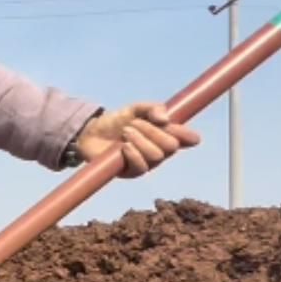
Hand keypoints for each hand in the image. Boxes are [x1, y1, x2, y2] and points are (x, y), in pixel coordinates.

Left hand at [76, 102, 201, 177]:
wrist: (91, 132)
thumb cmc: (116, 121)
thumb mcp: (135, 109)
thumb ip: (151, 108)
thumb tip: (165, 119)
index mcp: (165, 134)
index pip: (185, 139)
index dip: (189, 136)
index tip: (188, 134)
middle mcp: (160, 151)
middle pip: (171, 146)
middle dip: (153, 132)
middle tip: (135, 123)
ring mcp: (147, 163)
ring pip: (156, 155)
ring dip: (140, 140)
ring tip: (125, 131)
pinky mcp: (132, 173)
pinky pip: (142, 167)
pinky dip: (134, 153)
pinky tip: (124, 146)